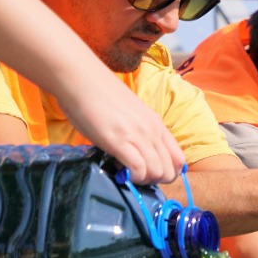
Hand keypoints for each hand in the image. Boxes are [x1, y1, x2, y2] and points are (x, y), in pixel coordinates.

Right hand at [56, 76, 185, 184]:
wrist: (79, 77)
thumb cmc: (99, 95)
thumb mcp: (129, 115)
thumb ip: (138, 133)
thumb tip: (138, 154)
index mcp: (156, 124)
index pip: (178, 159)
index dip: (167, 172)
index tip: (149, 173)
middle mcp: (152, 130)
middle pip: (169, 171)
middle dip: (155, 181)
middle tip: (136, 176)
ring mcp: (137, 135)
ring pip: (157, 173)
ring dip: (143, 180)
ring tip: (126, 174)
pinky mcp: (119, 140)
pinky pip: (138, 169)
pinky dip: (131, 177)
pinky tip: (119, 171)